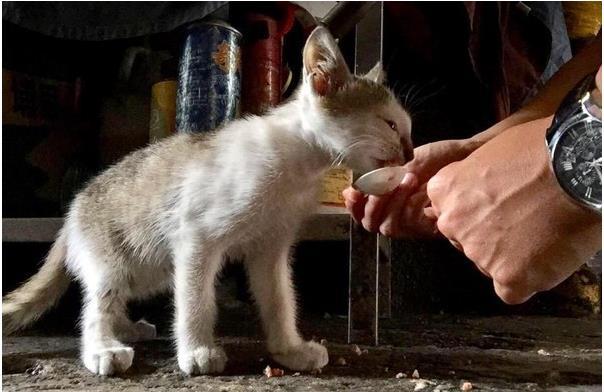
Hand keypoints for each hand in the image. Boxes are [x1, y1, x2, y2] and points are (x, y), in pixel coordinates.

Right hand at [342, 139, 474, 237]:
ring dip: (390, 202)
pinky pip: (406, 224)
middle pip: (371, 224)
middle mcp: (399, 215)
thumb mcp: (404, 164)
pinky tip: (417, 186)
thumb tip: (352, 188)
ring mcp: (414, 223)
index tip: (351, 192)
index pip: (363, 214)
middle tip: (379, 184)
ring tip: (406, 178)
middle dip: (370, 205)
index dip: (353, 207)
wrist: (468, 155)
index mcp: (390, 200)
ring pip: (387, 226)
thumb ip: (380, 179)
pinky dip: (407, 204)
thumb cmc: (439, 158)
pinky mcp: (429, 226)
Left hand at [427, 116, 601, 303]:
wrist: (578, 166)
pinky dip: (529, 279)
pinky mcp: (508, 277)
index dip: (477, 212)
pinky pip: (511, 290)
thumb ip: (468, 178)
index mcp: (444, 191)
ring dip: (512, 256)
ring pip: (490, 266)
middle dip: (490, 235)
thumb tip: (470, 189)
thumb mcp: (488, 151)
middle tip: (524, 220)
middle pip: (466, 241)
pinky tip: (546, 257)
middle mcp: (453, 224)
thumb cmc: (540, 149)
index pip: (449, 213)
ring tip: (543, 232)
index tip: (499, 206)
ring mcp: (478, 253)